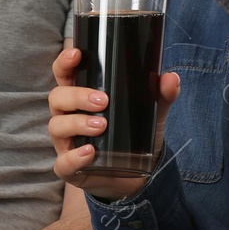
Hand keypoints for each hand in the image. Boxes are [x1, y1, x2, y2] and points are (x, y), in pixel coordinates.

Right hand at [47, 45, 179, 201]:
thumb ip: (161, 96)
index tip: (76, 54)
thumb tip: (171, 78)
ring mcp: (66, 142)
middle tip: (102, 100)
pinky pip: (63, 162)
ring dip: (77, 123)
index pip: (64, 75)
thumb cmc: (133, 136)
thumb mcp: (151, 114)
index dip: (64, 63)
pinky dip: (74, 156)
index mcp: (81, 97)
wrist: (137, 175)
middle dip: (77, 96)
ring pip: (57, 126)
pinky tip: (90, 152)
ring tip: (101, 125)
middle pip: (58, 98)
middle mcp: (68, 116)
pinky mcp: (69, 167)